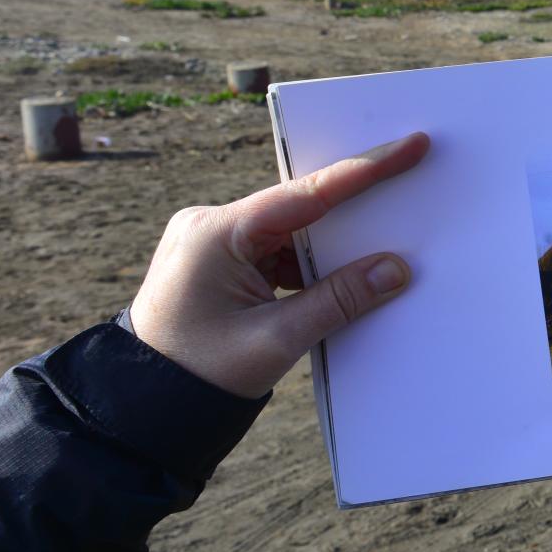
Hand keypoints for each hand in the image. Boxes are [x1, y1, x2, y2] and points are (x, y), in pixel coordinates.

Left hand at [129, 133, 429, 396]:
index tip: (411, 146)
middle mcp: (210, 225)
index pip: (305, 194)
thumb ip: (339, 300)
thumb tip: (396, 269)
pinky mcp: (219, 262)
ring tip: (381, 251)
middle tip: (409, 183)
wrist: (140, 405)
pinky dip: (311, 265)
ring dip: (333, 246)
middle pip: (300, 206)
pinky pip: (278, 251)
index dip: (365, 170)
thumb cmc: (198, 374)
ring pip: (292, 232)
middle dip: (354, 205)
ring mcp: (213, 242)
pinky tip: (343, 279)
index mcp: (215, 233)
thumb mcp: (275, 340)